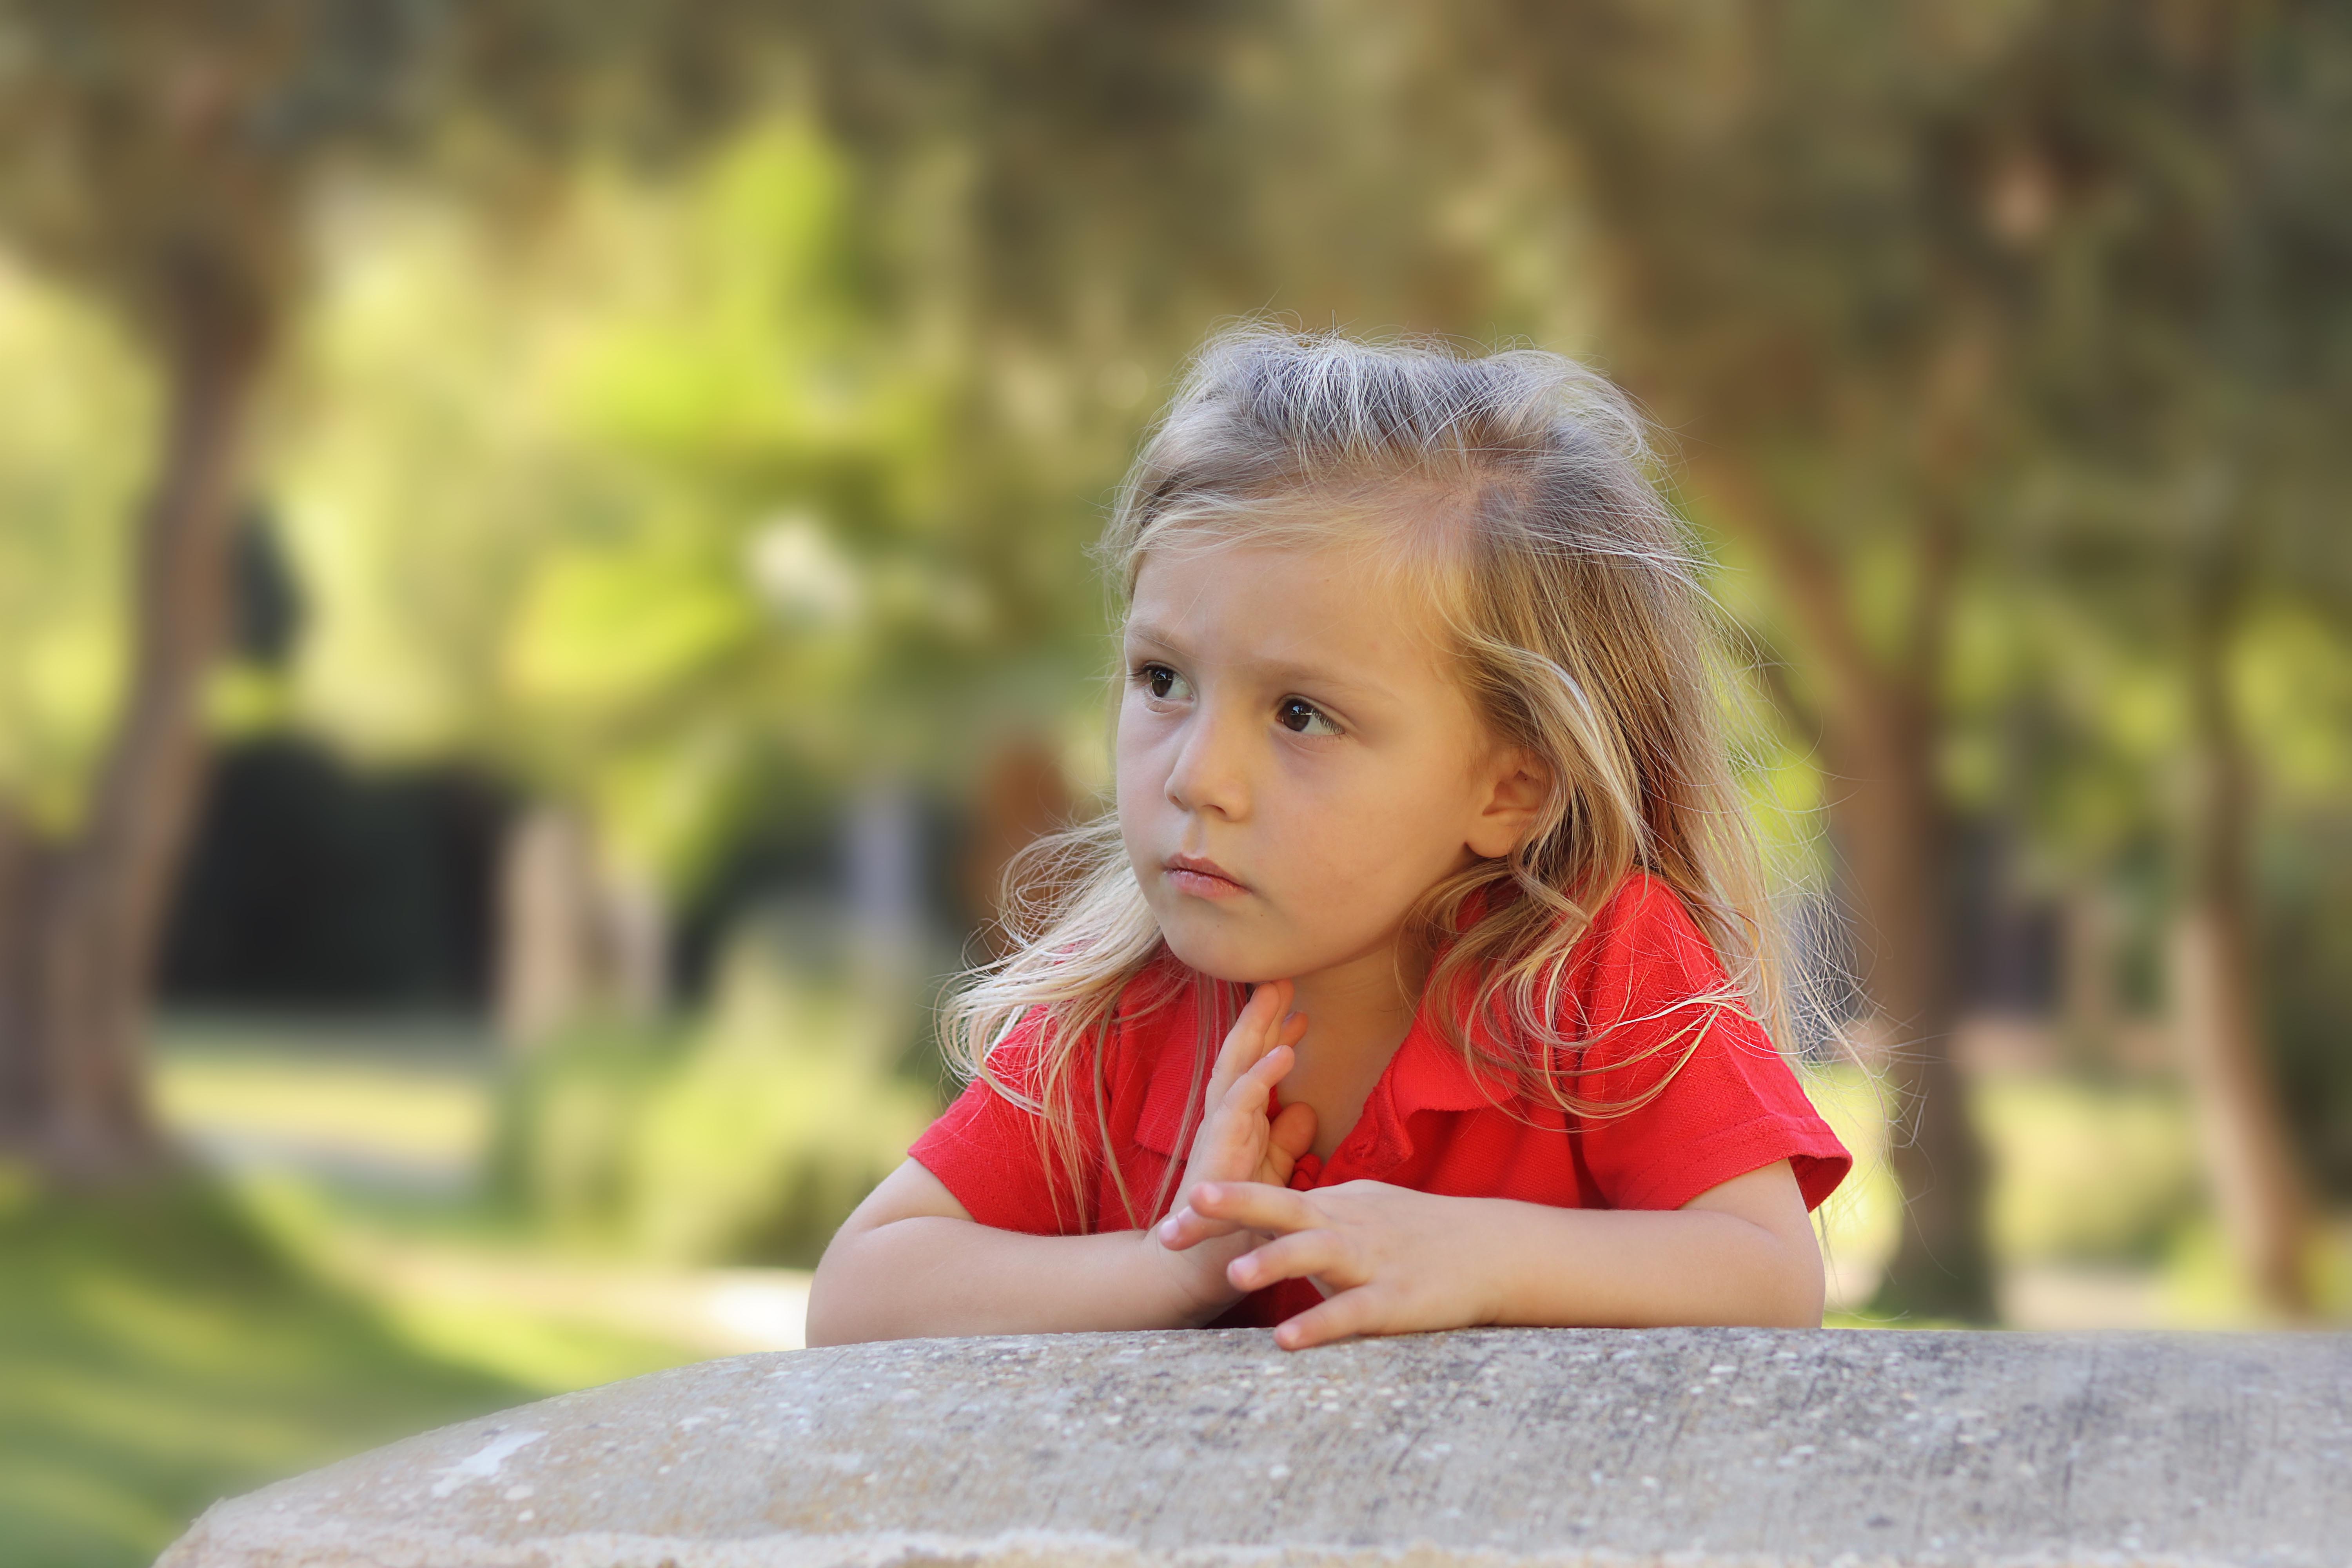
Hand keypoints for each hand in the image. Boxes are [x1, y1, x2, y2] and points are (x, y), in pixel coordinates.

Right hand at [1146, 979, 1315, 1317]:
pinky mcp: (1217, 1152)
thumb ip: (1284, 1143)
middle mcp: (1225, 1121)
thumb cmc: (1234, 1224)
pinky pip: (1239, 1106)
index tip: (1298, 1006)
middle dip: (1261, 1015)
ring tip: (1280, 995)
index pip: (1254, 1068)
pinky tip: (1283, 1053)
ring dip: (1257, 1031)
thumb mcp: (1269, 1175)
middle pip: (1242, 1056)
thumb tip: (1305, 1110)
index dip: (1274, 1035)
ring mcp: (1218, 1133)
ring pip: (1236, 1069)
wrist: (1195, 1266)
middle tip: (1284, 975)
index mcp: (1238, 1123)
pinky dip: (1261, 1076)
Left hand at [1176, 1179, 1504, 1349]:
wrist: (1492, 1249)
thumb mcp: (1362, 1207)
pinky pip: (1352, 1312)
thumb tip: (1269, 1216)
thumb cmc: (1419, 1231)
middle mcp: (1345, 1226)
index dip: (1216, 1209)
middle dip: (1230, 1208)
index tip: (1169, 1222)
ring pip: (1317, 1254)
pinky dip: (1320, 1323)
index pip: (1264, 1201)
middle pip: (1281, 1207)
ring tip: (1232, 1275)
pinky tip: (1287, 1338)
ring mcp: (1371, 1261)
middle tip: (1180, 1214)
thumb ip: (1314, 1210)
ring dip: (1275, 1261)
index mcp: (1332, 1206)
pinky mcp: (1397, 1299)